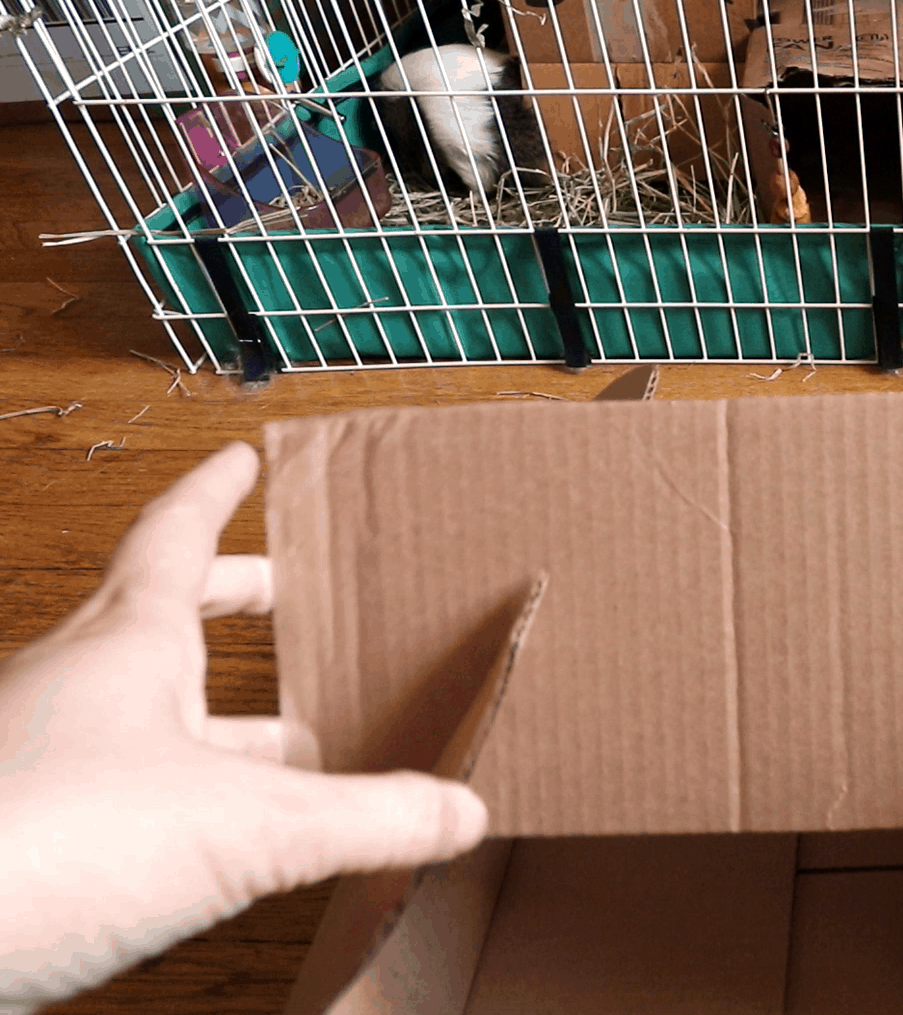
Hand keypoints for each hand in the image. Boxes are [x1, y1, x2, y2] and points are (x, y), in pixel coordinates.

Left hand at [0, 443, 486, 1012]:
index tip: (241, 460)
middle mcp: (72, 684)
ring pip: (132, 707)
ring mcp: (35, 752)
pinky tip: (206, 837)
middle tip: (276, 590)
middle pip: (155, 616)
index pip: (176, 537)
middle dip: (226, 600)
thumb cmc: (45, 843)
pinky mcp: (21, 828)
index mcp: (129, 646)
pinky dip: (167, 786)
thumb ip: (365, 817)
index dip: (217, 496)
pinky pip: (106, 781)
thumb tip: (459, 808)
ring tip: (281, 740)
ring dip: (206, 711)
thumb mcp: (246, 828)